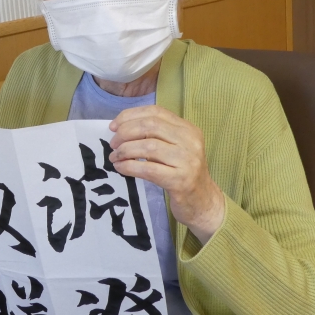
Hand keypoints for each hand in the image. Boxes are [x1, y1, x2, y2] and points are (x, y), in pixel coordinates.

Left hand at [108, 105, 225, 243]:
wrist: (202, 202)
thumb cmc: (183, 173)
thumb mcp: (174, 149)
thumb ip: (156, 136)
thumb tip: (121, 129)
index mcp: (188, 129)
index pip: (156, 112)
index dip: (131, 116)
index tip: (114, 126)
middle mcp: (190, 141)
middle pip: (150, 126)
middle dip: (125, 132)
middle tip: (113, 143)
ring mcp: (187, 161)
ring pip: (148, 146)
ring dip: (124, 151)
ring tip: (114, 157)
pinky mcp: (180, 181)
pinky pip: (148, 169)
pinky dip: (129, 167)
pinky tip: (120, 168)